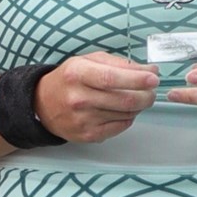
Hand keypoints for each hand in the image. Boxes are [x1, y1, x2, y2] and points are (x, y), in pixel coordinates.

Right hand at [33, 52, 159, 142]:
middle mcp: (78, 98)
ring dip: (138, 106)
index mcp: (77, 73)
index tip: (154, 78)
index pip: (112, 78)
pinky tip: (123, 110)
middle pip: (123, 100)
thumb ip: (120, 64)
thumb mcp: (88, 61)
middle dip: (146, 95)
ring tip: (136, 98)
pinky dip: (128, 117)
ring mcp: (83, 119)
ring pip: (126, 114)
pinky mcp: (88, 135)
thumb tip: (150, 70)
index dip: (137, 79)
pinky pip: (120, 127)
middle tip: (152, 91)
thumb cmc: (70, 79)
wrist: (43, 104)